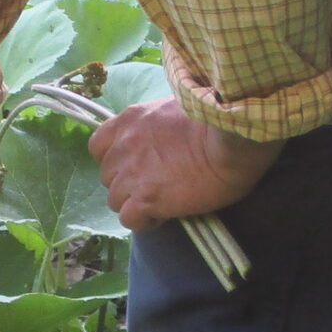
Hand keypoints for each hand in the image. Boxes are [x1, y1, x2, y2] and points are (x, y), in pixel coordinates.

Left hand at [88, 100, 280, 229]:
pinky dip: (143, 222)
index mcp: (130, 120)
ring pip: (115, 200)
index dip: (114, 160)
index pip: (98, 146)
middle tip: (153, 186)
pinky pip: (129, 219)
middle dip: (126, 183)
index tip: (134, 165)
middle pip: (108, 177)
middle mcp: (124, 146)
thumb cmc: (217, 122)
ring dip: (134, 204)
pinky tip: (163, 216)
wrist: (233, 138)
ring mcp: (132, 173)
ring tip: (160, 203)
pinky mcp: (145, 198)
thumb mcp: (175, 110)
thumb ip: (156, 125)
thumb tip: (161, 139)